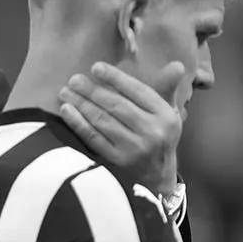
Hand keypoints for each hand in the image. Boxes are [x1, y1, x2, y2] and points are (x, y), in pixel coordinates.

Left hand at [58, 61, 183, 193]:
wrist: (158, 177)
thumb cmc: (160, 136)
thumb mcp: (169, 113)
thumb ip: (166, 88)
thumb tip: (176, 64)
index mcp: (166, 116)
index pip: (138, 91)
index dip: (116, 78)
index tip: (95, 67)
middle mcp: (152, 132)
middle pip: (117, 105)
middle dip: (92, 90)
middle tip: (74, 79)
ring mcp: (134, 148)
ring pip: (103, 121)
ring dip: (81, 104)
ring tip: (65, 92)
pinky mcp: (117, 161)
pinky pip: (93, 138)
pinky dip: (78, 123)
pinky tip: (66, 111)